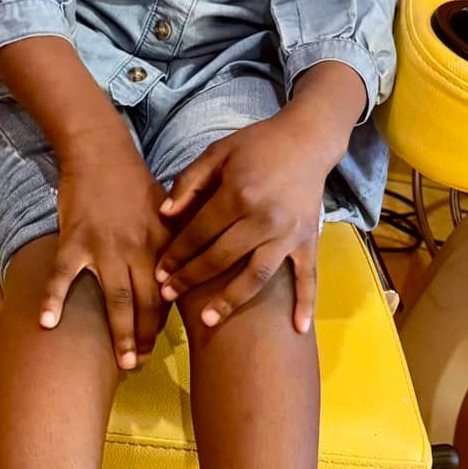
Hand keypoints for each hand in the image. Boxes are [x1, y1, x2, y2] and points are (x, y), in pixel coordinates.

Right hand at [42, 127, 169, 368]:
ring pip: (116, 297)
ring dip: (120, 332)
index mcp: (161, 242)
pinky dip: (54, 299)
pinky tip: (47, 324)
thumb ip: (173, 240)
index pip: (167, 290)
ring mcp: (105, 246)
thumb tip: (185, 271)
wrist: (100, 151)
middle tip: (139, 364)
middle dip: (145, 336)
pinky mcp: (75, 240)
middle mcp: (137, 248)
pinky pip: (64, 275)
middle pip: (146, 301)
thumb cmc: (133, 181)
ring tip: (122, 362)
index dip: (164, 321)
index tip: (158, 346)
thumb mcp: (165, 208)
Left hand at [155, 113, 334, 333]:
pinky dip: (305, 303)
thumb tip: (164, 214)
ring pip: (256, 276)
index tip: (159, 273)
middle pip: (220, 258)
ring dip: (231, 300)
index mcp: (239, 195)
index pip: (199, 234)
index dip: (176, 255)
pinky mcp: (308, 241)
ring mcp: (288, 234)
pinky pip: (308, 276)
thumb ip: (189, 182)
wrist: (308, 139)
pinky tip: (297, 329)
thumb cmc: (258, 144)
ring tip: (208, 320)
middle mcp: (264, 219)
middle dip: (190, 279)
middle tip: (168, 297)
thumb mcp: (218, 152)